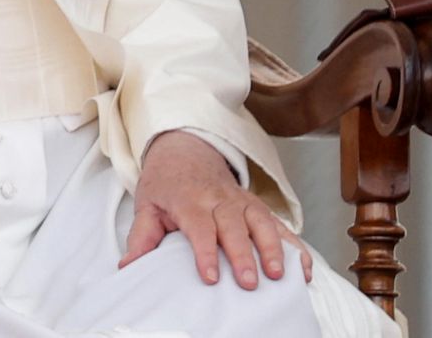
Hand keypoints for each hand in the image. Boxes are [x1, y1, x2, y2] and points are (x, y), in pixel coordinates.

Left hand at [118, 130, 312, 288]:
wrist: (184, 148)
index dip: (205, 251)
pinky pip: (279, 224)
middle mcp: (218, 199)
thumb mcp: (147, 204)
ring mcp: (241, 201)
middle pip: (233, 226)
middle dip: (242, 254)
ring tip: (279, 275)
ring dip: (272, 248)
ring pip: (261, 221)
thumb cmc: (166, 182)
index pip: (199, 226)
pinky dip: (294, 245)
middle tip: (248, 282)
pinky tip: (303, 267)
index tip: (210, 276)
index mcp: (190, 200)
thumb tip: (129, 267)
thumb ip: (141, 237)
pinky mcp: (256, 205)